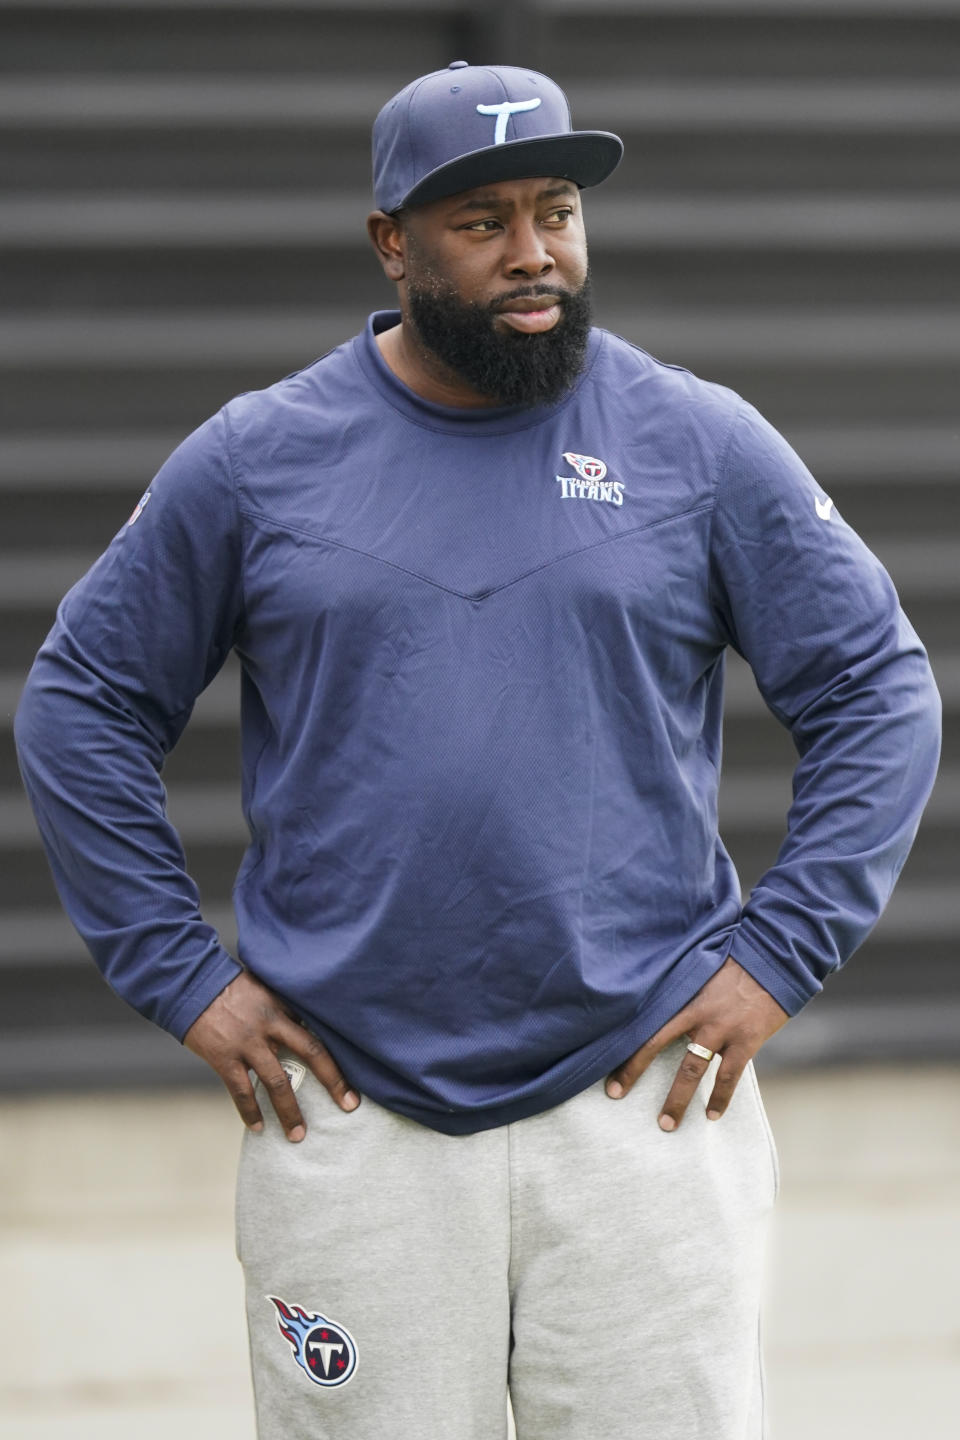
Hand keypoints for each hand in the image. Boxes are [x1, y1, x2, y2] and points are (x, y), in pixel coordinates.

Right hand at [184, 971, 358, 1141]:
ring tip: (298, 1135)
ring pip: (277, 1081)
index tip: (355, 1070)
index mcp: (283, 1005)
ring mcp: (247, 1043)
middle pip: (311, 1053)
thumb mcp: (264, 987)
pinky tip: (258, 1127)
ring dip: (290, 1111)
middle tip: (349, 1105)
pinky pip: (241, 1091)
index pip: (318, 1029)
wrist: (191, 985)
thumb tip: (307, 1023)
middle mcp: (270, 1024)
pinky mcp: (224, 1058)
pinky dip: (250, 1112)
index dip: (338, 1050)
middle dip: (333, 1081)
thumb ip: (284, 1005)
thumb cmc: (229, 986)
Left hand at [605, 957, 787, 1129]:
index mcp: (682, 993)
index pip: (644, 1020)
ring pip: (691, 1070)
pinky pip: (729, 1076)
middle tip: (614, 1094)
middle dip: (633, 1072)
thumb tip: (658, 1001)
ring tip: (666, 1124)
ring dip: (677, 1100)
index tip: (606, 1055)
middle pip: (655, 1045)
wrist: (775, 959)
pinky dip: (720, 1098)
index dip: (622, 1040)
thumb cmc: (736, 960)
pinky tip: (712, 1115)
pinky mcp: (746, 1040)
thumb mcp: (702, 967)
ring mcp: (722, 1029)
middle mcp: (697, 1013)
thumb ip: (681, 986)